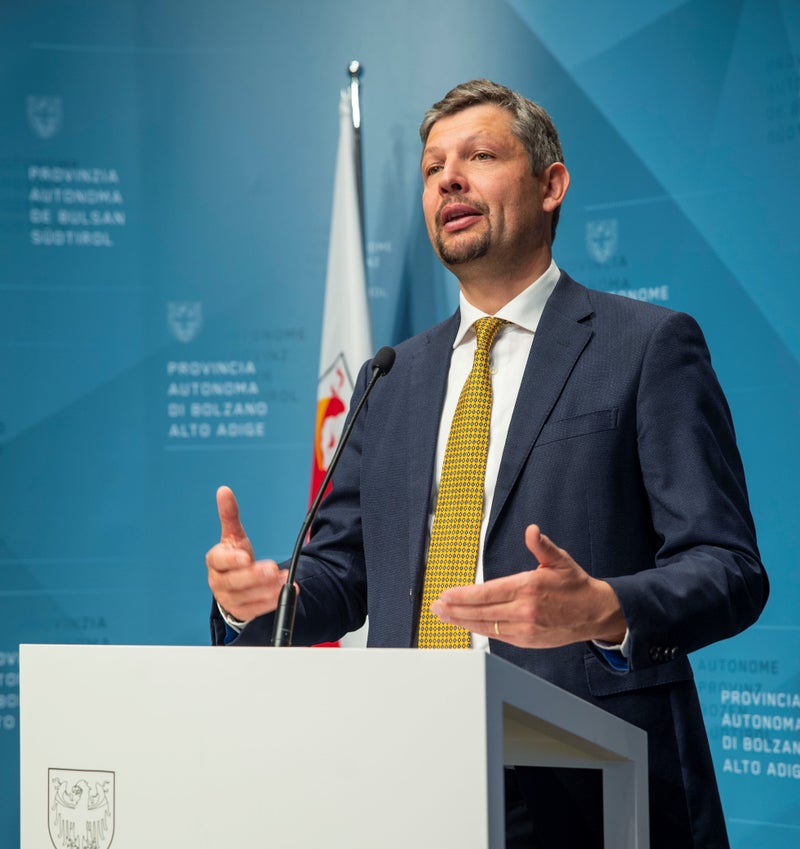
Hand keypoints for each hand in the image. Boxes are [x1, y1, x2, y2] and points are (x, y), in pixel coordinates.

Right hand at [205, 485, 290, 622]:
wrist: (235, 586)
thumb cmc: (234, 557)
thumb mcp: (233, 536)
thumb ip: (229, 515)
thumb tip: (224, 490)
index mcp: (215, 562)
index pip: (219, 561)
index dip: (231, 559)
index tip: (245, 556)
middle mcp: (219, 582)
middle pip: (234, 581)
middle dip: (253, 575)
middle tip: (271, 568)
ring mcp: (230, 599)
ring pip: (247, 597)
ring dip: (267, 589)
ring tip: (284, 578)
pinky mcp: (243, 611)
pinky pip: (257, 609)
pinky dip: (272, 601)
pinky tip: (286, 590)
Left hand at [430, 525, 626, 647]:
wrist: (596, 613)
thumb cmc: (576, 585)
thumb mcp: (560, 560)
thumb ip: (541, 546)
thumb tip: (532, 531)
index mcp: (528, 587)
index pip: (488, 592)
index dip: (463, 595)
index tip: (446, 594)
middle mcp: (524, 610)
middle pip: (481, 611)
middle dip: (455, 610)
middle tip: (436, 606)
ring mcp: (525, 628)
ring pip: (486, 626)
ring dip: (461, 622)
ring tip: (443, 616)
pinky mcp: (527, 640)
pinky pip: (497, 636)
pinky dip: (479, 630)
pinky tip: (465, 625)